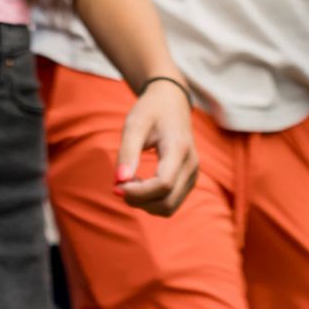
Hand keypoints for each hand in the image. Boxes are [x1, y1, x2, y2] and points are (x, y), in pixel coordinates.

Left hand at [115, 80, 199, 216]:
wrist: (172, 101)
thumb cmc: (151, 110)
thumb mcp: (134, 124)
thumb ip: (127, 152)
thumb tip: (119, 181)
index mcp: (180, 149)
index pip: (163, 185)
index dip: (137, 192)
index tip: (115, 186)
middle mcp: (191, 166)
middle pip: (167, 203)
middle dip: (139, 201)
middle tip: (118, 185)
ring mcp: (193, 175)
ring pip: (169, 207)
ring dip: (145, 203)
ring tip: (129, 182)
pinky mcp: (189, 180)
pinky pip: (171, 202)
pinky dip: (152, 200)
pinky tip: (139, 183)